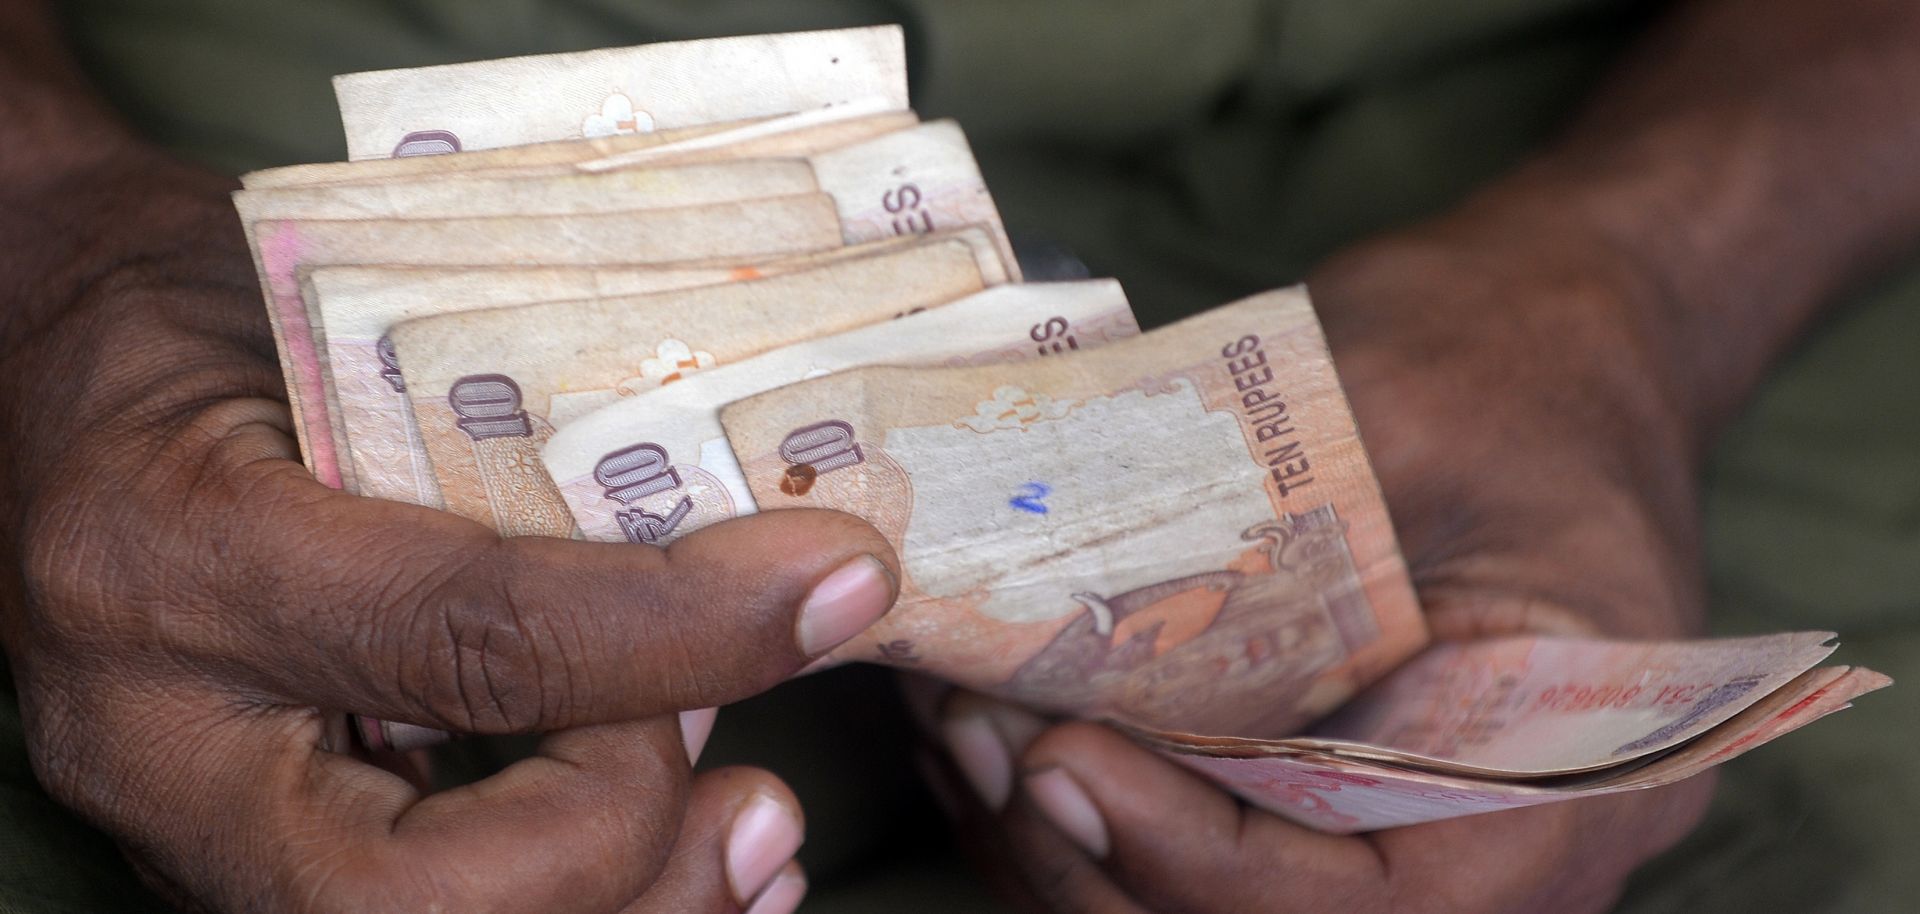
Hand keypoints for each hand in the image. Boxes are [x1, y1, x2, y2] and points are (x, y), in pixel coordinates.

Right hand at [0, 151, 898, 912]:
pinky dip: (588, 910)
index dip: (678, 630)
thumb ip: (525, 442)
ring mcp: (185, 820)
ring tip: (757, 829)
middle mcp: (158, 734)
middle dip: (619, 845)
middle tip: (750, 773)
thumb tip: (762, 544)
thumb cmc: (203, 306)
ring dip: (629, 910)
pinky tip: (699, 874)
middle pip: (405, 895)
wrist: (46, 347)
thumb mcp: (350, 318)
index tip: (836, 586)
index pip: (463, 635)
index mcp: (177, 558)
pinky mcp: (237, 852)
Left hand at [923, 222, 1718, 912]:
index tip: (1059, 756)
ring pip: (1201, 911)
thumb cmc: (1513, 355)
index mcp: (1571, 772)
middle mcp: (1487, 840)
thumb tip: (1053, 602)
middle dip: (1101, 857)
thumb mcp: (1405, 409)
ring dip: (1063, 845)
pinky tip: (984, 727)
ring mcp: (1396, 826)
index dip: (1196, 860)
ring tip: (959, 727)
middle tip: (979, 741)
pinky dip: (1076, 814)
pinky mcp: (1311, 792)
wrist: (1553, 325)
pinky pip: (1184, 854)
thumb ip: (1261, 525)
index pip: (1369, 903)